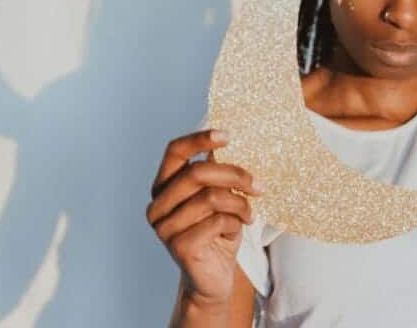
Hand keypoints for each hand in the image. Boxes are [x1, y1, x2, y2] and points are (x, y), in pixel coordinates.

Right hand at [146, 128, 263, 310]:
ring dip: (239, 204)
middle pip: (198, 173)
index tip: (228, 136)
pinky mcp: (179, 246)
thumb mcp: (218, 198)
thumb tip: (232, 142)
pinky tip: (236, 230)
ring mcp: (164, 227)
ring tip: (249, 214)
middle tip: (258, 186)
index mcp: (163, 187)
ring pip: (211, 198)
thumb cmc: (217, 233)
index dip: (200, 139)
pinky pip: (217, 221)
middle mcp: (157, 205)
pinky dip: (235, 223)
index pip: (174, 151)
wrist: (213, 279)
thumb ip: (217, 173)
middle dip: (235, 175)